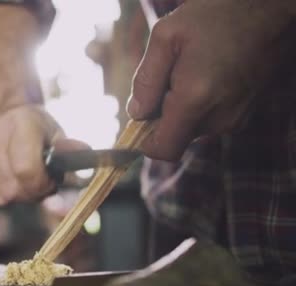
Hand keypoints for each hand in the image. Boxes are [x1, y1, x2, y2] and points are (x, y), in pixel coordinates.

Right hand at [0, 105, 65, 205]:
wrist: (3, 113)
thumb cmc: (35, 130)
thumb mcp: (55, 133)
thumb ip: (68, 149)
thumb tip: (84, 151)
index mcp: (21, 122)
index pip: (26, 171)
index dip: (40, 186)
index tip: (47, 184)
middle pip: (12, 188)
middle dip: (29, 194)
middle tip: (35, 184)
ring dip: (13, 195)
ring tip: (19, 179)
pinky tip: (1, 179)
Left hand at [127, 0, 295, 160]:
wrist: (269, 8)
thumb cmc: (216, 15)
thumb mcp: (166, 36)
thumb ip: (146, 80)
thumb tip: (136, 113)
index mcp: (195, 99)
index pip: (164, 150)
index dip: (144, 141)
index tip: (141, 117)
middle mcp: (219, 117)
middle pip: (175, 137)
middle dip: (163, 115)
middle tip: (170, 76)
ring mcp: (236, 118)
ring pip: (192, 128)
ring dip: (182, 108)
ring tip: (192, 70)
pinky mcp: (245, 113)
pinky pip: (210, 120)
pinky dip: (200, 105)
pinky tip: (207, 74)